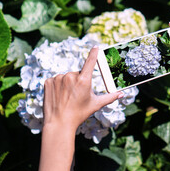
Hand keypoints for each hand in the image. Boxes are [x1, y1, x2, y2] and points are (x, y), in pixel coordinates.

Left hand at [38, 46, 122, 170]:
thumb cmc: (79, 114)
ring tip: (67, 98)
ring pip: (66, 77)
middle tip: (77, 96)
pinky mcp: (48, 81)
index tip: (95, 46)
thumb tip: (121, 94)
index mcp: (83, 80)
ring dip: (67, 84)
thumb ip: (110, 97)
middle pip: (77, 74)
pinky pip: (55, 80)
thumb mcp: (95, 105)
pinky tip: (58, 96)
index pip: (90, 62)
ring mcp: (58, 78)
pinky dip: (57, 86)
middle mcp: (70, 76)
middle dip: (78, 82)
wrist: (59, 123)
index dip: (94, 53)